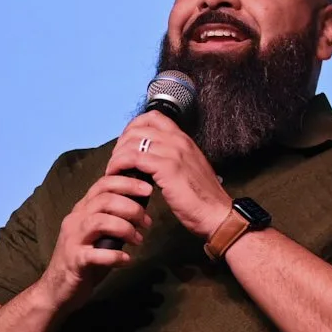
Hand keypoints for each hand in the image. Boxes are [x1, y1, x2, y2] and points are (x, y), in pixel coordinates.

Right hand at [34, 173, 154, 313]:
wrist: (57, 288)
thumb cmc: (84, 258)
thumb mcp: (97, 233)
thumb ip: (112, 218)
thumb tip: (141, 208)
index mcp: (82, 209)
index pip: (103, 184)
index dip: (127, 183)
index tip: (148, 189)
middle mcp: (75, 219)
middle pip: (105, 200)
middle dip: (132, 208)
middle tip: (147, 222)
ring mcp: (73, 240)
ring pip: (100, 221)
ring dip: (125, 228)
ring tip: (138, 240)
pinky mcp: (75, 261)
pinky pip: (96, 254)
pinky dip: (115, 256)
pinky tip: (127, 260)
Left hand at [106, 110, 233, 238]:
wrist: (217, 214)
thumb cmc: (203, 199)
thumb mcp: (188, 170)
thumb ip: (172, 160)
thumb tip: (149, 160)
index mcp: (184, 139)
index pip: (153, 117)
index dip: (133, 127)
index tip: (125, 144)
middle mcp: (178, 140)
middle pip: (138, 127)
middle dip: (121, 142)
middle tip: (116, 160)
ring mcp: (173, 152)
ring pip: (132, 141)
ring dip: (117, 155)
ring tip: (114, 169)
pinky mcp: (166, 168)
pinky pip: (133, 158)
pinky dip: (119, 165)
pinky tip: (116, 175)